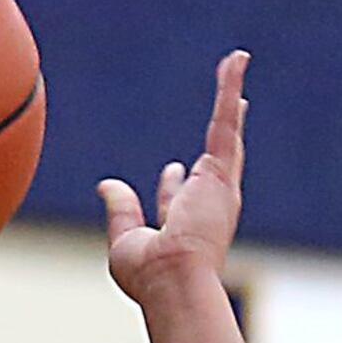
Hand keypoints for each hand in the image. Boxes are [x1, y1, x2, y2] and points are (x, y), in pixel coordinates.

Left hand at [99, 51, 247, 305]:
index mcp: (183, 229)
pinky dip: (230, 89)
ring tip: (236, 64)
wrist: (173, 281)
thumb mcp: (125, 240)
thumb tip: (105, 185)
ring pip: (227, 131)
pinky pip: (225, 121)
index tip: (173, 171)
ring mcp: (218, 188)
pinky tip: (236, 61)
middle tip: (233, 111)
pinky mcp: (220, 171)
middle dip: (223, 137)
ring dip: (231, 95)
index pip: (179, 200)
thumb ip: (120, 210)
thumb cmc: (149, 276)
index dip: (173, 186)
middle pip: (216, 161)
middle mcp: (207, 207)